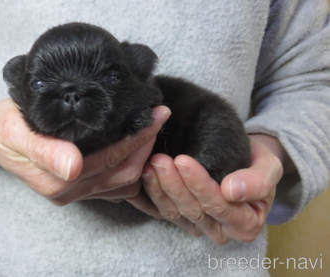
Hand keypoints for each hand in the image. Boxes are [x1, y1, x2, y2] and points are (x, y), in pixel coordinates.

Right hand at [0, 99, 169, 204]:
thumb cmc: (2, 129)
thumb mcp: (14, 131)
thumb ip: (42, 150)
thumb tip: (72, 166)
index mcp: (57, 180)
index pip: (111, 161)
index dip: (137, 139)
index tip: (155, 114)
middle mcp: (69, 192)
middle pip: (124, 174)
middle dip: (146, 145)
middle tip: (158, 116)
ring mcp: (73, 193)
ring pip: (123, 182)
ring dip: (142, 157)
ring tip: (150, 128)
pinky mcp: (75, 189)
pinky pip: (114, 185)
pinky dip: (130, 167)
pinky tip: (134, 146)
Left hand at [126, 134, 284, 243]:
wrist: (245, 160)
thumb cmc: (257, 164)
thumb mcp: (269, 168)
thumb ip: (258, 181)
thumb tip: (233, 192)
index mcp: (245, 224)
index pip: (218, 206)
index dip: (199, 185)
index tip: (184, 161)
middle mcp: (220, 230)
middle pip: (192, 210)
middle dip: (173, 185)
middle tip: (160, 160)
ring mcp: (198, 225)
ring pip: (173, 212)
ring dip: (158, 188)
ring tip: (150, 164)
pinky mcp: (180, 218)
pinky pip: (160, 210)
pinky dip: (148, 195)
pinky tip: (141, 177)